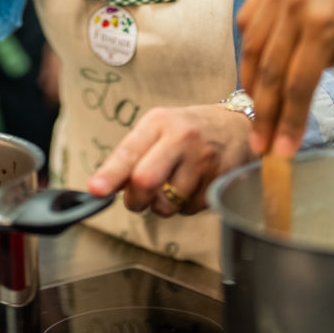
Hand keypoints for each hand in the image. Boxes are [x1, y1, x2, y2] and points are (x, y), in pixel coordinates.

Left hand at [87, 104, 252, 215]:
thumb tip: (102, 186)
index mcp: (158, 122)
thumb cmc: (188, 130)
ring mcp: (204, 159)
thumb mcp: (158, 129)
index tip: (96, 189)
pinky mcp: (221, 180)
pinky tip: (196, 184)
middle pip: (146, 181)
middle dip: (136, 200)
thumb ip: (131, 156)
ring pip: (168, 204)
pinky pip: (191, 210)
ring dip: (164, 204)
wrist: (237, 127)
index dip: (110, 174)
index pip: (129, 152)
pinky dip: (187, 205)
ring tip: (175, 182)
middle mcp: (181, 138)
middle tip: (138, 198)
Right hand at [237, 0, 333, 156]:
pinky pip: (248, 18)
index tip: (281, 151)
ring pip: (250, 45)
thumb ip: (319, 69)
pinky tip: (253, 65)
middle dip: (264, 113)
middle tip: (259, 143)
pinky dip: (248, 45)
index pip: (298, 85)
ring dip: (249, 81)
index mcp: (323, 26)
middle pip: (268, 69)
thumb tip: (288, 95)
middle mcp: (295, 6)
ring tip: (255, 106)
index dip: (288, 122)